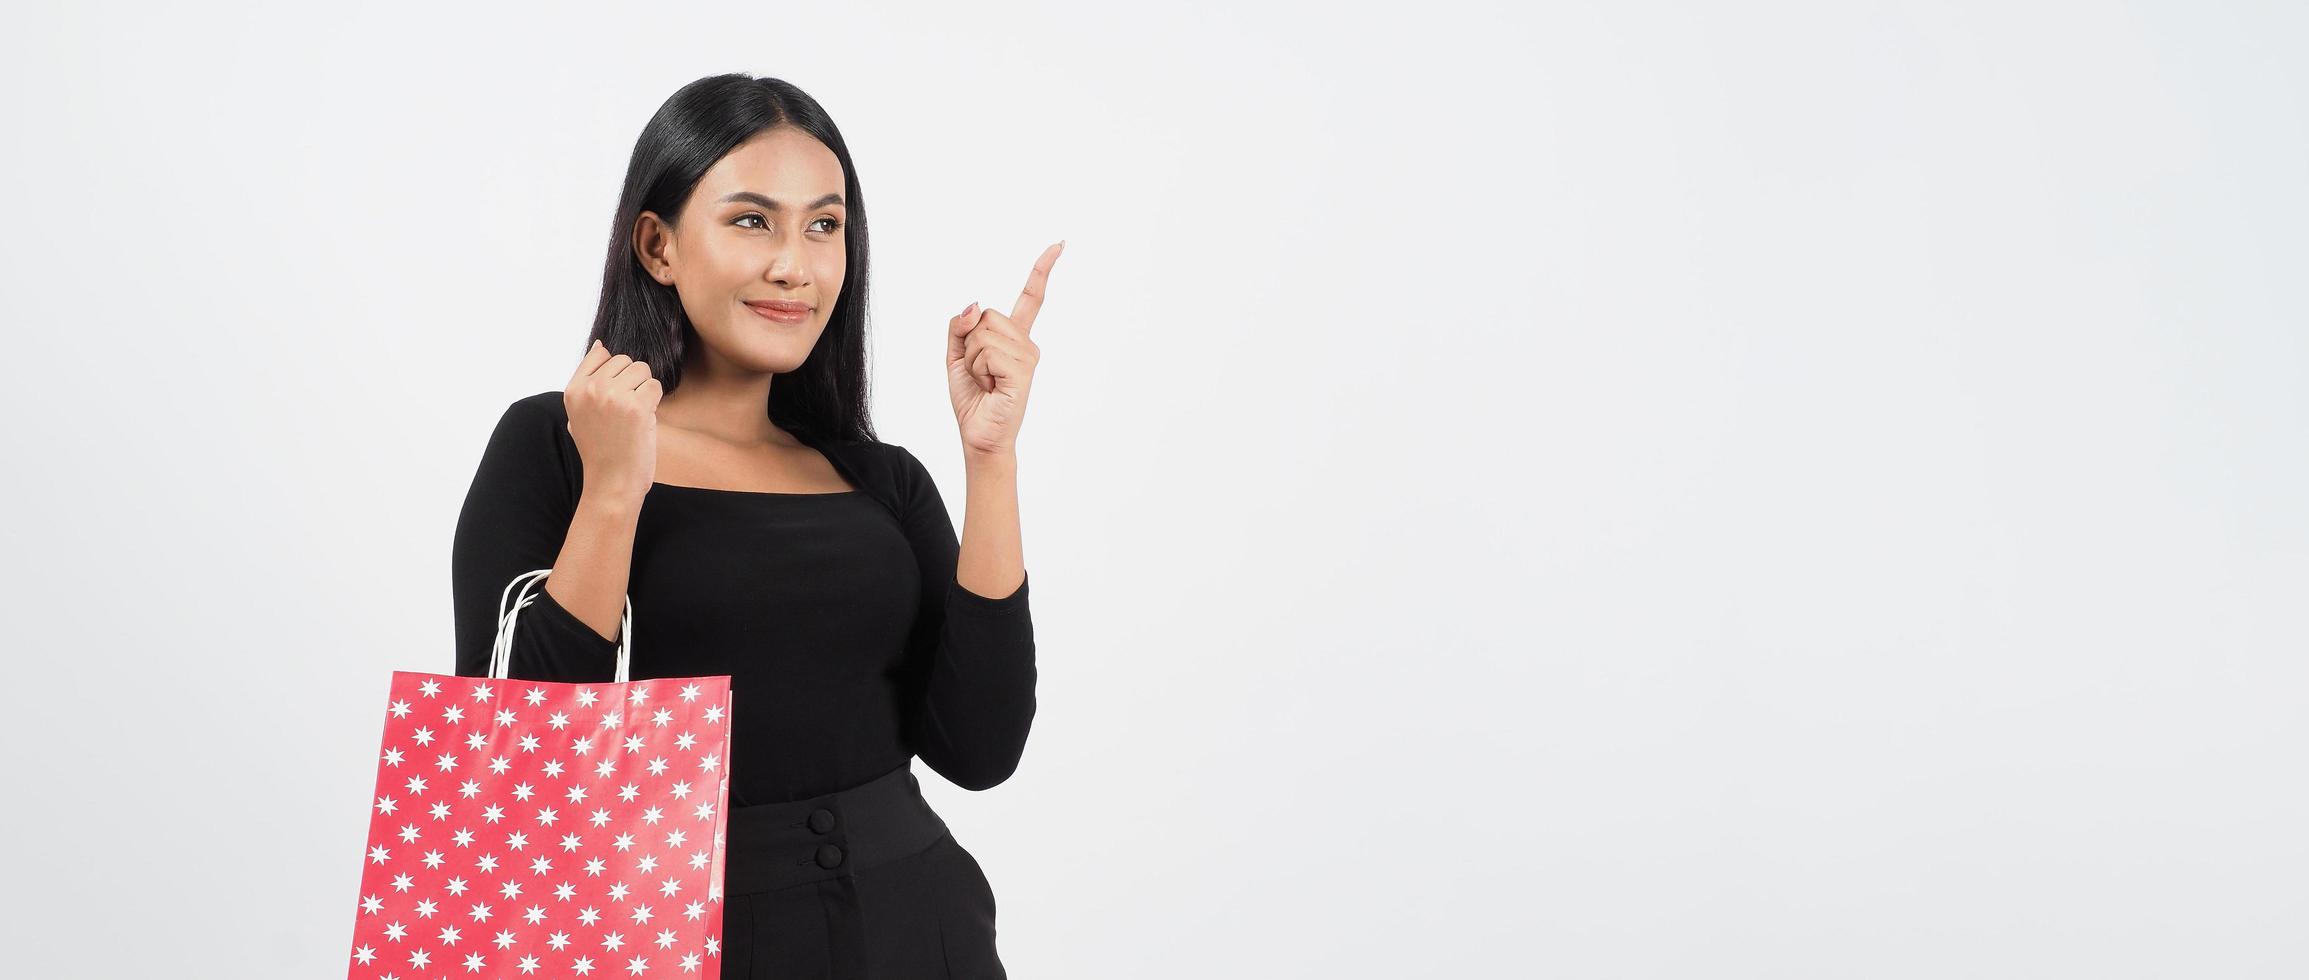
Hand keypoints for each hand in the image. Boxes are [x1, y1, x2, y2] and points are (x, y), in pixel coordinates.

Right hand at [564, 339, 662, 501]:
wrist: (612, 482)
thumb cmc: (601, 449)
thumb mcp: (580, 414)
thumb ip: (587, 380)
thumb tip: (599, 345)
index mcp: (573, 390)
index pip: (599, 353)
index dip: (614, 373)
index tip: (613, 397)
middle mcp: (590, 389)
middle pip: (624, 360)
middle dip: (631, 381)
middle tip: (625, 411)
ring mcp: (612, 396)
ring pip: (642, 370)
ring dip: (644, 390)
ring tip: (633, 415)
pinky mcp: (636, 406)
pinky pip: (655, 386)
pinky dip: (654, 402)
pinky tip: (643, 420)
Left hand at [948, 241, 1061, 455]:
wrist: (979, 435)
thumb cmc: (972, 398)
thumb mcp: (956, 354)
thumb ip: (960, 325)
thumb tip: (975, 305)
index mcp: (1014, 337)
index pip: (1031, 297)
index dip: (1042, 269)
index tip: (1060, 245)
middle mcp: (1026, 343)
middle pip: (985, 315)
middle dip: (969, 342)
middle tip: (979, 372)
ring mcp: (1028, 356)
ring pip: (982, 333)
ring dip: (972, 359)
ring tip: (985, 381)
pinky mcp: (1023, 371)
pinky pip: (987, 353)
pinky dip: (978, 371)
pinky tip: (990, 388)